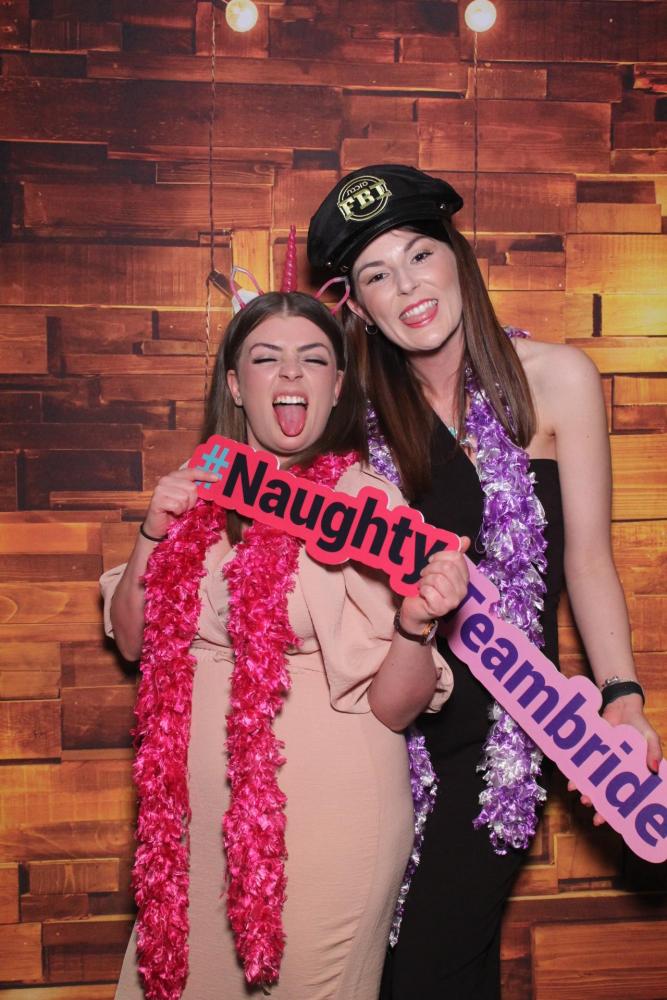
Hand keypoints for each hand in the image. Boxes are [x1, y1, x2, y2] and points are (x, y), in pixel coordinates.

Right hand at [142, 468, 218, 538]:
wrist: (160, 527)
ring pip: (185, 497)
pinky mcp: (156, 500)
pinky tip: (173, 513)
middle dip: (192, 500)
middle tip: (185, 507)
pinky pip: (177, 505)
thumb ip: (197, 490)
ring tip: (178, 510)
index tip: (217, 478)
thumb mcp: (189, 499)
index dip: (205, 474)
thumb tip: (214, 482)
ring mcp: (160, 489)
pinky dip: (178, 512)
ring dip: (184, 507)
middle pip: (191, 487)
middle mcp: (166, 480)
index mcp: (174, 476)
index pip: (191, 471)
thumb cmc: (176, 512)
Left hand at [400, 538, 470, 632]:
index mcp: (463, 577)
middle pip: (447, 567)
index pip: (456, 557)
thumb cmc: (427, 587)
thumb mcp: (437, 568)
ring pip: (438, 578)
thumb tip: (465, 539)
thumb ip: (451, 554)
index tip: (431, 561)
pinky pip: (429, 590)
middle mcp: (462, 589)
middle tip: (424, 574)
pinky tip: (422, 593)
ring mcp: (453, 600)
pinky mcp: (441, 608)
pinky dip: (422, 589)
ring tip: (423, 584)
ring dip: (425, 580)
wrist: (416, 610)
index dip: (440, 556)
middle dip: (430, 568)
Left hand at [568, 692, 662, 825]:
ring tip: (584, 799)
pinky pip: (581, 768)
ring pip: (593, 784)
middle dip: (602, 808)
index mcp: (633, 773)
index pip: (628, 797)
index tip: (616, 823)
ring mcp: (602, 764)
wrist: (619, 706)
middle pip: (609, 795)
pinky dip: (576, 776)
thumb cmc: (639, 724)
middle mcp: (616, 772)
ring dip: (588, 794)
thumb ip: (654, 752)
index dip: (622, 811)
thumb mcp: (650, 737)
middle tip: (597, 818)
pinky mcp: (589, 754)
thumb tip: (655, 769)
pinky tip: (572, 783)